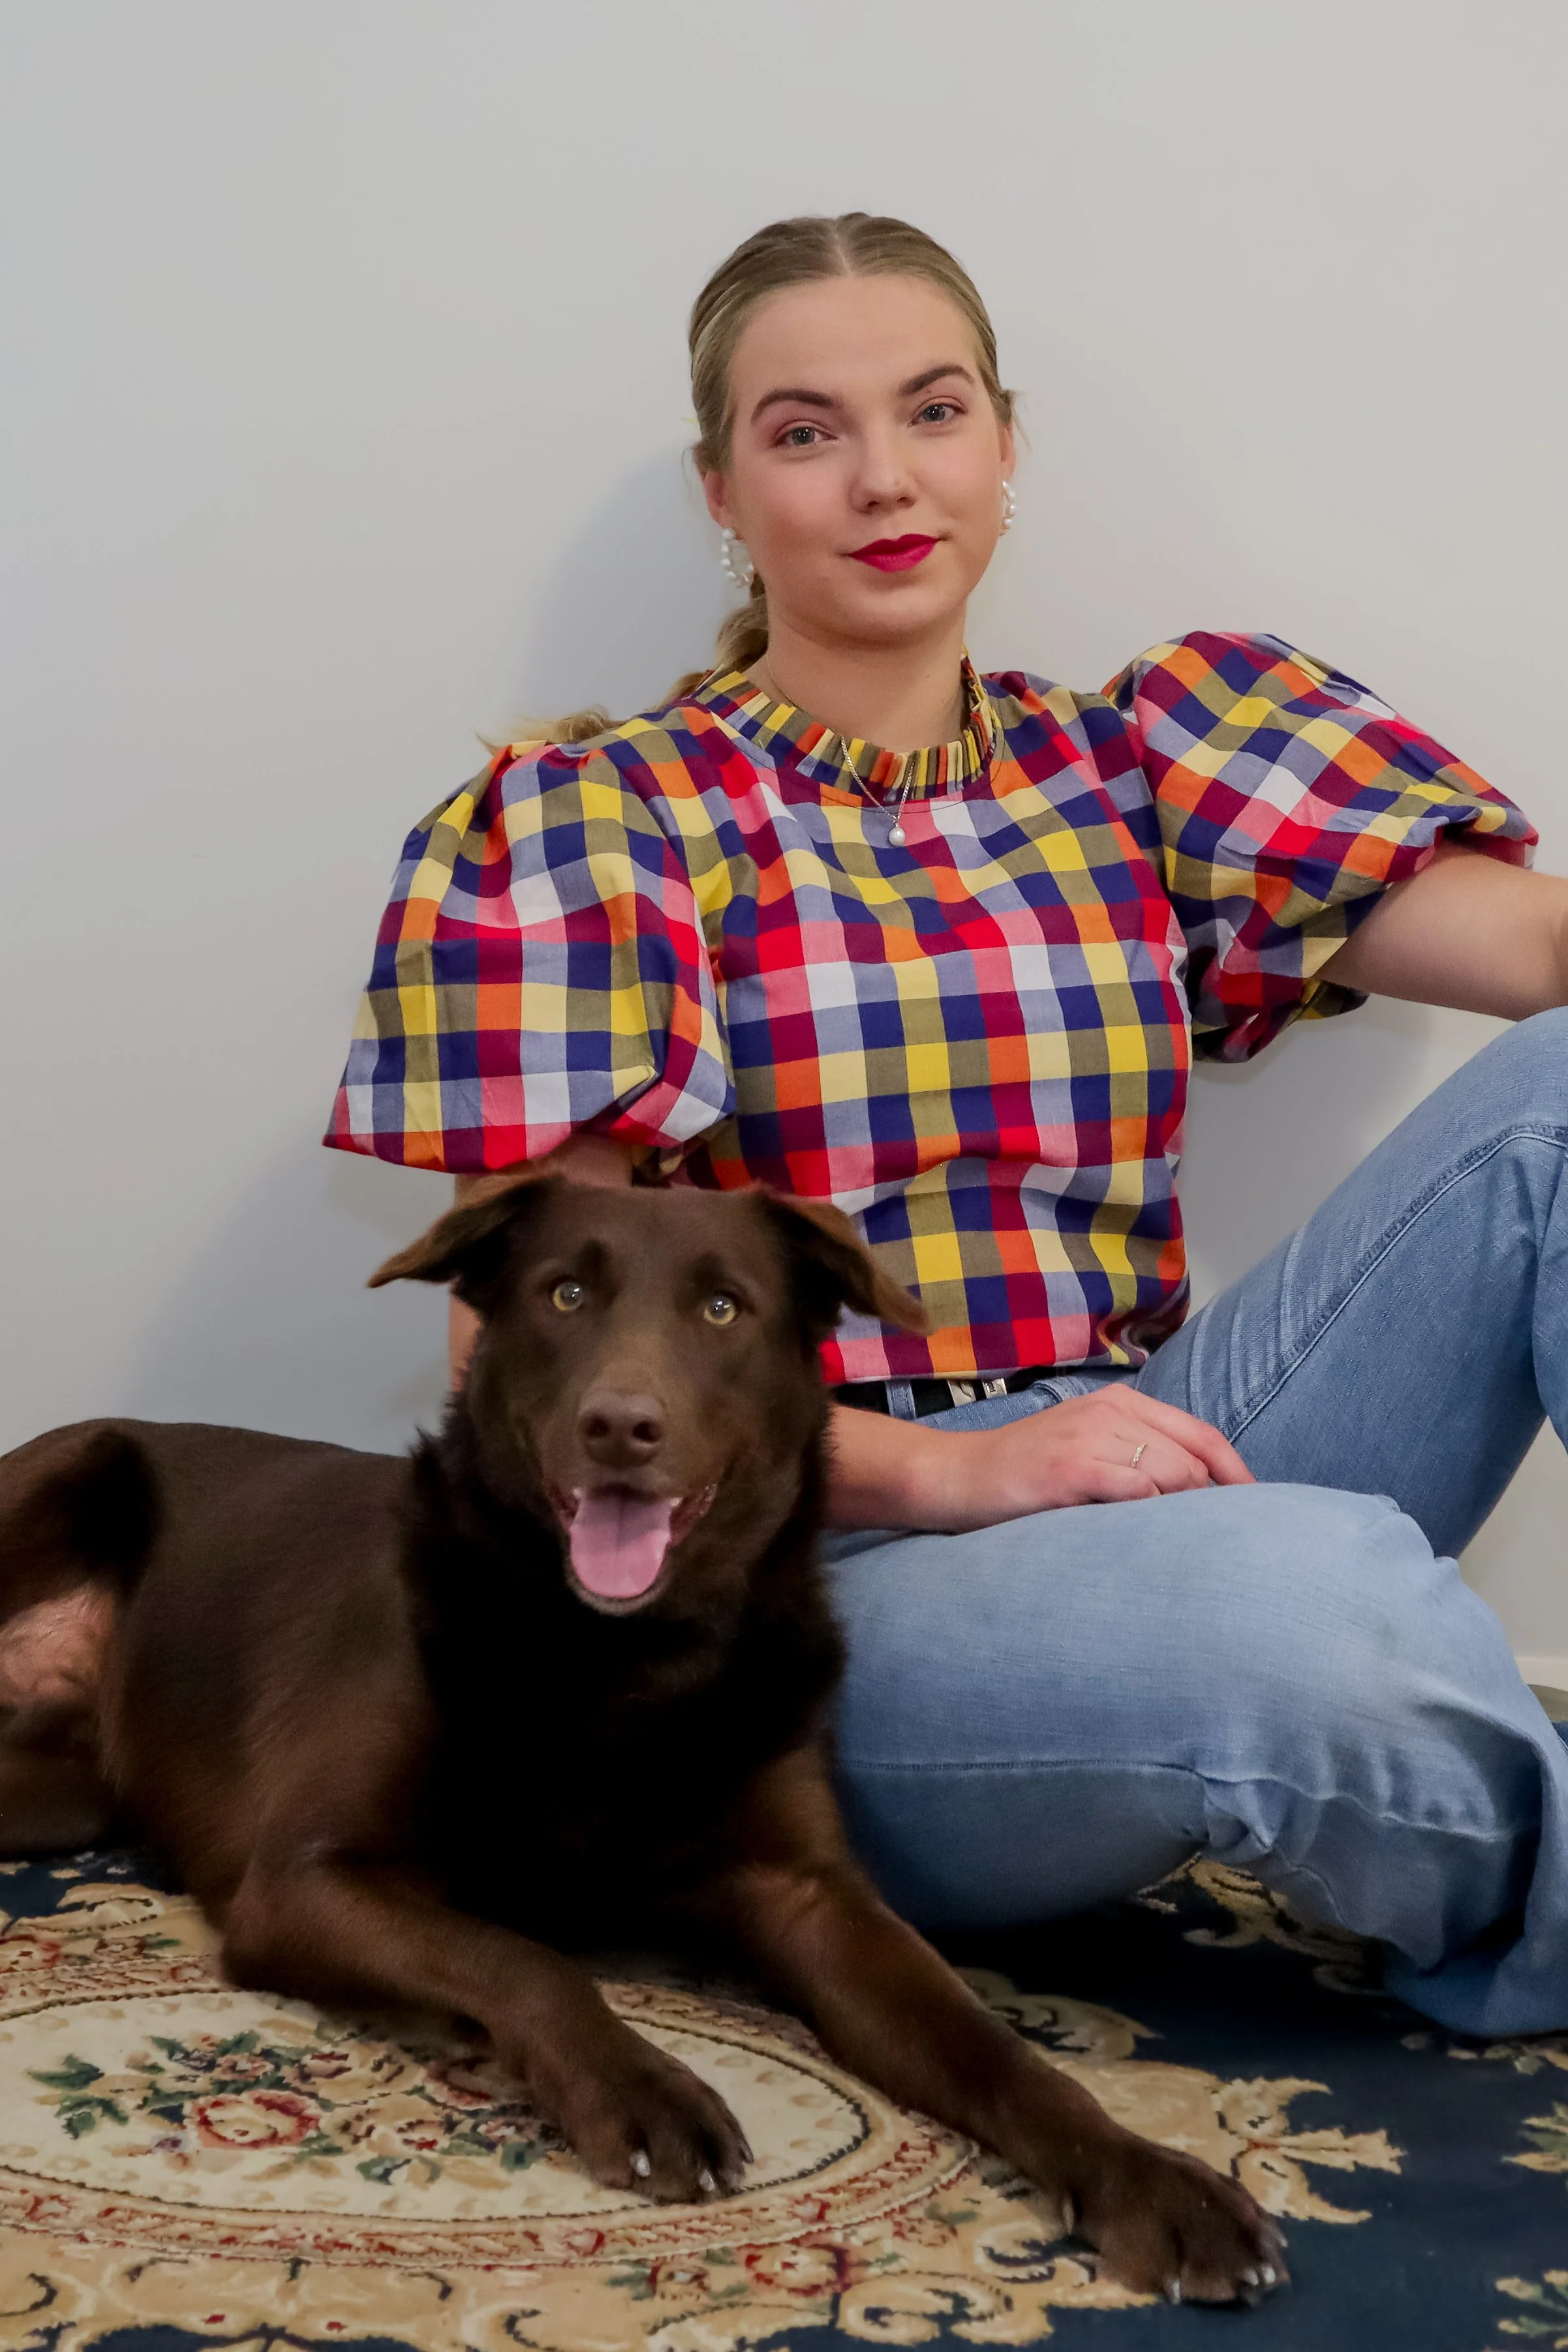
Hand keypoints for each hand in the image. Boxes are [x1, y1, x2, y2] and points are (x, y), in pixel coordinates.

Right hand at [828, 1387, 1251, 1532]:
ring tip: (1176, 1546)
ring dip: (1182, 1514)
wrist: (954, 1477)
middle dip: (1212, 1502)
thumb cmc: (1023, 1475)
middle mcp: (1109, 1412)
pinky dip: (1150, 1516)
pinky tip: (1142, 1539)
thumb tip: (1199, 1496)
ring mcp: (1090, 1437)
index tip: (1259, 1510)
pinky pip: (1136, 1490)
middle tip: (1216, 1542)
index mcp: (1119, 1404)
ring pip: (1172, 1474)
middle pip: (1194, 1457)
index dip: (1237, 1474)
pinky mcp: (1070, 1468)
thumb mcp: (1086, 1450)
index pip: (1203, 1435)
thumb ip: (1137, 1458)